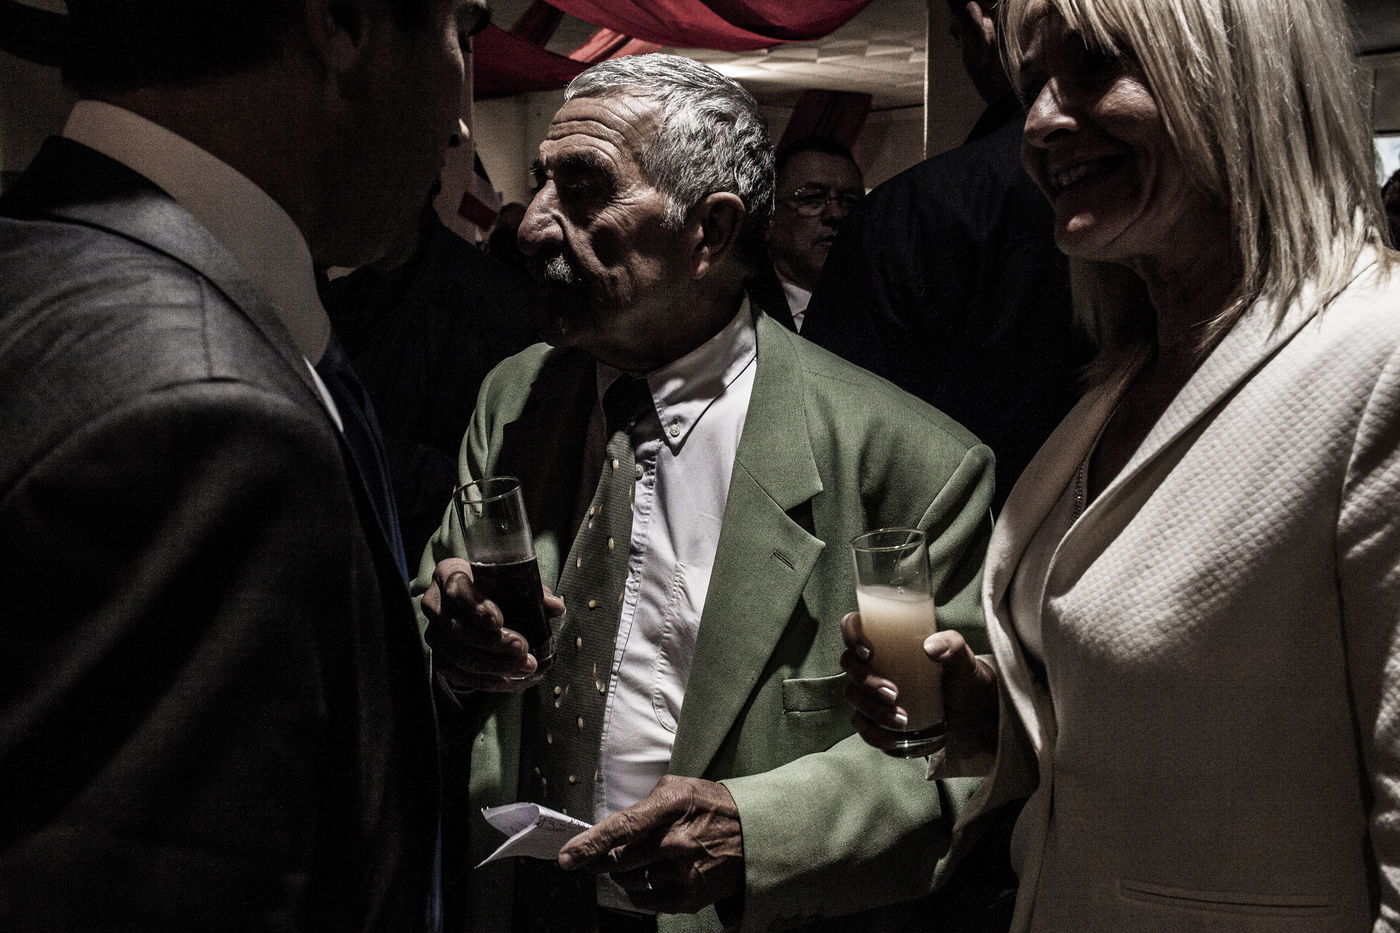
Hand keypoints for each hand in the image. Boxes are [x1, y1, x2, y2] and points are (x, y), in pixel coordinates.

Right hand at [421, 557, 564, 692]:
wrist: (470, 606)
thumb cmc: (492, 588)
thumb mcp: (509, 582)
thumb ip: (532, 592)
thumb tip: (556, 607)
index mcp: (449, 575)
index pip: (456, 590)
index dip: (476, 607)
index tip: (499, 621)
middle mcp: (435, 605)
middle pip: (458, 629)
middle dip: (494, 644)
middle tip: (523, 649)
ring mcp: (435, 634)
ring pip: (460, 657)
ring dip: (496, 666)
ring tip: (527, 667)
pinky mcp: (440, 659)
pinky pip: (462, 676)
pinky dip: (490, 681)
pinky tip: (515, 680)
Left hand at [558, 775, 743, 914]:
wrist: (755, 835)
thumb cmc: (712, 806)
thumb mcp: (680, 787)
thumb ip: (645, 803)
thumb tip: (614, 825)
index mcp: (672, 806)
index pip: (623, 828)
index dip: (590, 844)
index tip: (566, 856)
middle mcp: (678, 841)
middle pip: (620, 861)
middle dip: (598, 862)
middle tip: (594, 859)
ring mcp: (684, 873)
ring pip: (629, 882)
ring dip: (621, 875)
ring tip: (633, 863)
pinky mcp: (689, 897)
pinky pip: (645, 902)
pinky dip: (636, 892)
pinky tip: (646, 878)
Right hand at [840, 611, 998, 753]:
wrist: (973, 714)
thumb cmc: (964, 678)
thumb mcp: (964, 660)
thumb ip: (954, 646)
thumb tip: (931, 647)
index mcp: (887, 639)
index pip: (855, 626)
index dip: (851, 634)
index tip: (868, 651)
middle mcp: (874, 663)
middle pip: (850, 665)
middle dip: (865, 681)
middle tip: (893, 693)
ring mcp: (872, 693)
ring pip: (853, 696)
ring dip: (872, 709)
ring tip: (902, 720)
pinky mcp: (876, 719)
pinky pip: (862, 726)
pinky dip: (873, 733)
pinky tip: (892, 738)